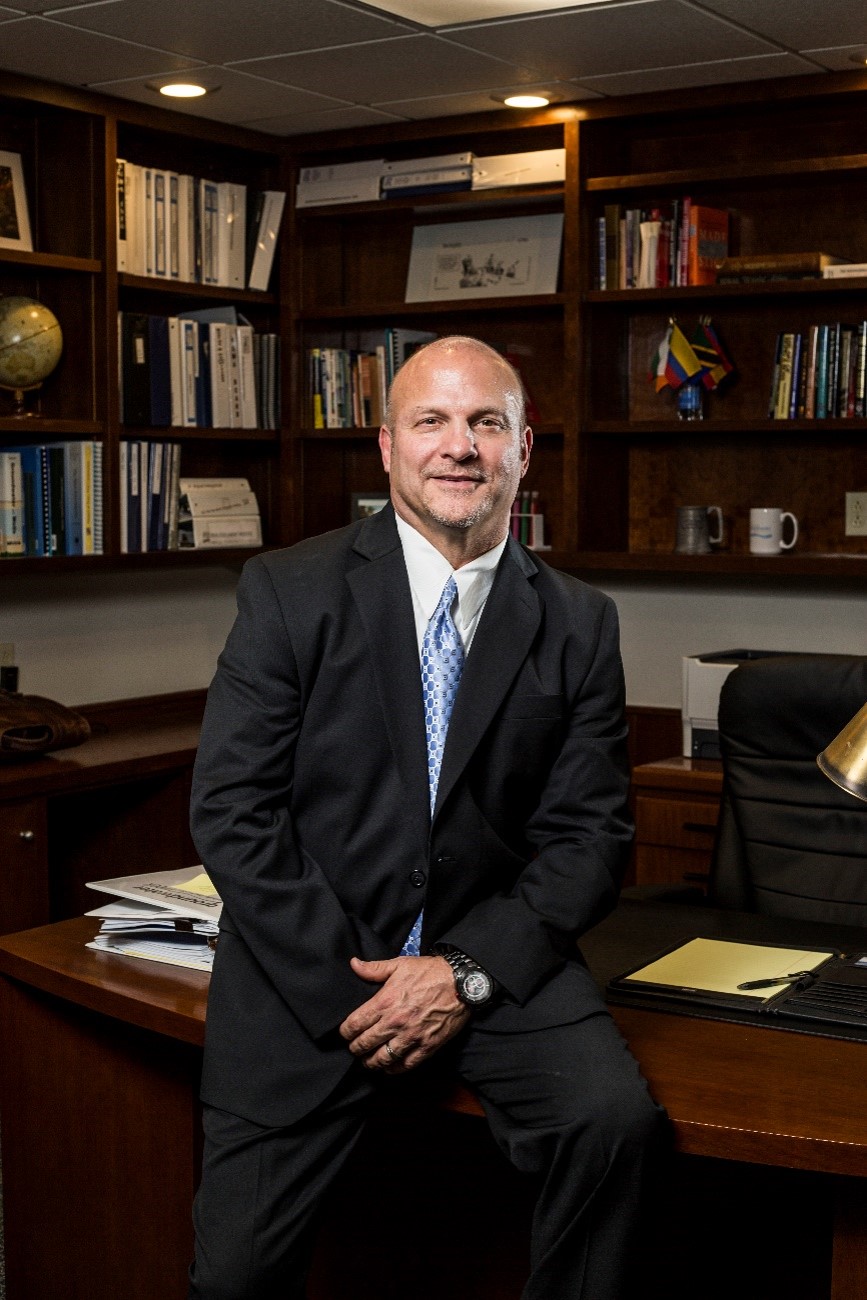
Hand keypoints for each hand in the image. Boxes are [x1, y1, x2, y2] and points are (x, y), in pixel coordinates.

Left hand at [339, 955, 469, 1071]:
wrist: (461, 983)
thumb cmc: (429, 972)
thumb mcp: (399, 964)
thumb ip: (374, 968)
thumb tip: (353, 964)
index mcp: (385, 1001)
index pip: (354, 1025)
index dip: (345, 1033)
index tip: (345, 1034)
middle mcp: (395, 1022)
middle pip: (364, 1045)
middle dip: (355, 1049)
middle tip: (354, 1048)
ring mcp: (411, 1036)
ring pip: (382, 1059)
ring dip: (371, 1063)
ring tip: (368, 1061)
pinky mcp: (427, 1046)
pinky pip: (405, 1065)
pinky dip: (394, 1069)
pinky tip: (389, 1067)